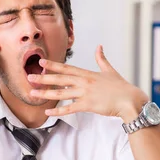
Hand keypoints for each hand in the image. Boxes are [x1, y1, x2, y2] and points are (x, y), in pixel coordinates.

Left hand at [28, 45, 148, 120]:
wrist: (130, 100)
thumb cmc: (121, 87)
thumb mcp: (110, 70)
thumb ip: (102, 59)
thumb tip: (99, 47)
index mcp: (88, 74)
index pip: (67, 68)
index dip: (53, 65)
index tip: (41, 62)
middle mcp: (84, 82)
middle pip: (60, 79)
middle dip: (43, 78)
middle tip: (29, 77)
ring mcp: (85, 93)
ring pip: (61, 93)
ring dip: (45, 93)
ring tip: (33, 93)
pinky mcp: (88, 105)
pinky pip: (69, 109)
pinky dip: (58, 111)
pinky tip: (48, 112)